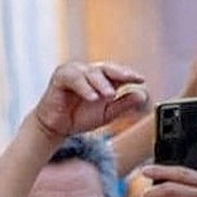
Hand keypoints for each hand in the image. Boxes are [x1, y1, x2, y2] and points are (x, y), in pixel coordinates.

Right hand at [31, 61, 147, 138]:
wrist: (54, 128)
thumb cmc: (78, 119)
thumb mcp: (106, 114)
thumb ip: (123, 104)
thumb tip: (142, 95)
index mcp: (100, 78)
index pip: (117, 72)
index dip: (129, 74)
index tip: (141, 80)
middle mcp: (88, 72)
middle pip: (107, 68)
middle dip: (120, 73)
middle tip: (131, 80)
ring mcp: (74, 72)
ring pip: (91, 72)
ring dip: (101, 83)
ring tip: (109, 95)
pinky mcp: (60, 77)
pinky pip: (74, 79)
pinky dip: (84, 88)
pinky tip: (92, 97)